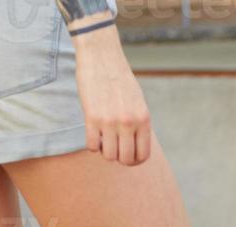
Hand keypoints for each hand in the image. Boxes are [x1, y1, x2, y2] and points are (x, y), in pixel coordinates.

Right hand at [72, 25, 150, 165]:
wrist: (102, 57)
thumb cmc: (120, 79)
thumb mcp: (138, 102)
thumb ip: (139, 124)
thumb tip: (135, 148)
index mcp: (143, 119)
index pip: (143, 155)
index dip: (134, 161)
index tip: (127, 155)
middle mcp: (129, 122)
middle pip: (125, 160)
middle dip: (119, 158)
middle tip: (113, 147)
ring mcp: (110, 121)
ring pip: (108, 156)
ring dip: (104, 152)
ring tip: (103, 139)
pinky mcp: (92, 117)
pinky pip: (91, 146)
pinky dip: (92, 145)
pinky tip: (93, 134)